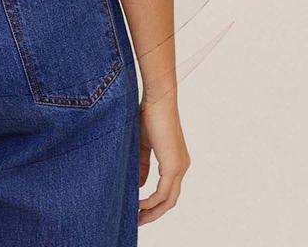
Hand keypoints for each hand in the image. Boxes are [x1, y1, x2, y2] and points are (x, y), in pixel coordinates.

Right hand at [138, 88, 190, 224]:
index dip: (154, 203)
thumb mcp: (142, 144)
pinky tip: (139, 203)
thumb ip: (142, 165)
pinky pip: (163, 192)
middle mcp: (181, 166)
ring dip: (153, 211)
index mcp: (175, 161)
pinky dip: (152, 201)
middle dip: (154, 213)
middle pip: (170, 200)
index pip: (167, 190)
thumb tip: (140, 185)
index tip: (138, 209)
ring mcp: (179, 167)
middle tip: (138, 220)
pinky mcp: (174, 165)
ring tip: (137, 217)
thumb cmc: (149, 114)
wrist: (158, 99)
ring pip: (169, 199)